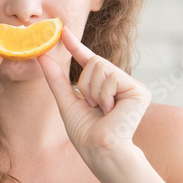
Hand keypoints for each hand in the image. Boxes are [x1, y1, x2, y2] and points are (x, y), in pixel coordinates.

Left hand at [37, 26, 150, 164]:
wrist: (101, 152)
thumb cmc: (86, 134)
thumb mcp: (66, 101)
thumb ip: (56, 79)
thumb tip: (42, 56)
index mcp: (106, 86)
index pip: (89, 61)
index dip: (76, 46)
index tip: (63, 31)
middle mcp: (121, 83)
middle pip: (95, 62)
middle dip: (86, 84)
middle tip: (92, 106)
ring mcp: (132, 86)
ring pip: (102, 67)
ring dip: (93, 91)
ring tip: (102, 110)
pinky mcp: (140, 90)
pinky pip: (111, 77)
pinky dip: (104, 95)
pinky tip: (111, 111)